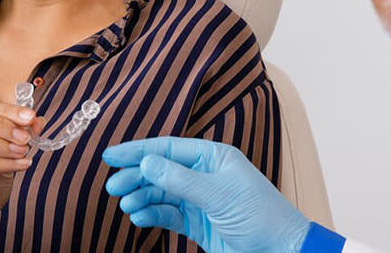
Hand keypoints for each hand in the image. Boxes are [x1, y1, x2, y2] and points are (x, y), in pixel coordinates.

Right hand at [103, 137, 309, 252]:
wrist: (279, 251)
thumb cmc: (259, 214)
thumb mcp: (218, 194)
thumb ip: (180, 179)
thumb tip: (146, 162)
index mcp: (214, 157)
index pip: (170, 148)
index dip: (139, 150)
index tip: (110, 155)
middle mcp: (205, 175)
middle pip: (161, 170)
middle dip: (136, 176)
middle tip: (113, 187)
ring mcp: (200, 200)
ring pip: (162, 193)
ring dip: (142, 197)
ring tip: (126, 205)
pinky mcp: (197, 223)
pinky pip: (168, 215)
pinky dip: (152, 215)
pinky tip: (139, 217)